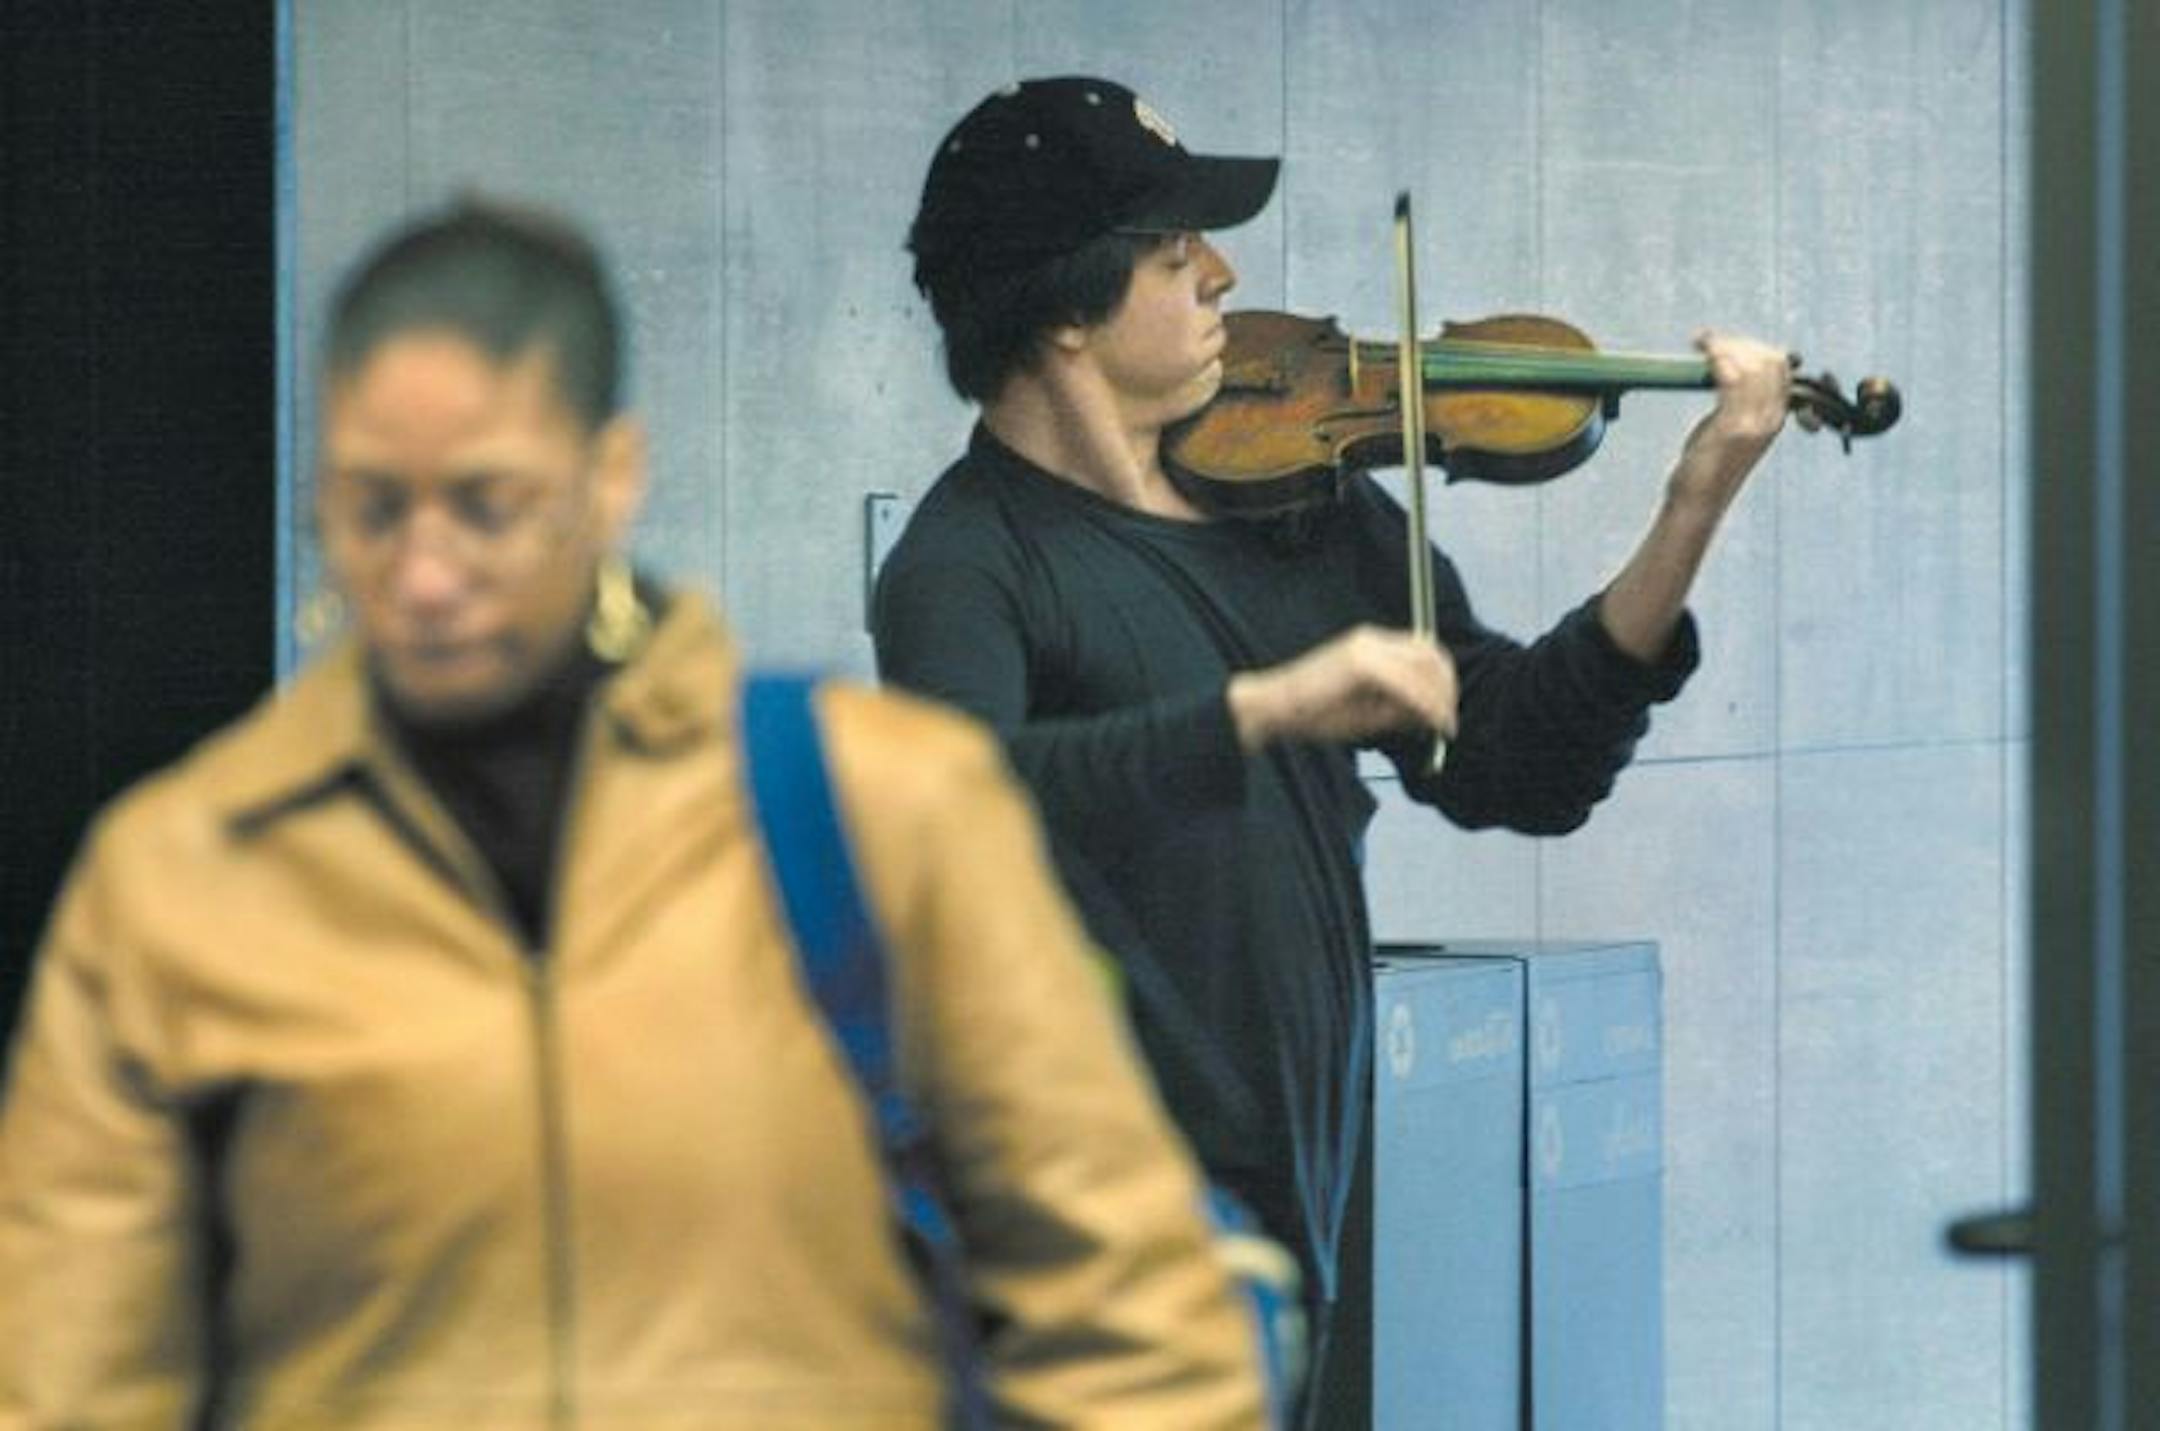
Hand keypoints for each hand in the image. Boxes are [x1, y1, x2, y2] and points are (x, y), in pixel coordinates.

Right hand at [1226, 625, 1457, 752]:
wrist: (1273, 708)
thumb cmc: (1313, 714)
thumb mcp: (1367, 712)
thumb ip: (1399, 707)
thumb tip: (1434, 713)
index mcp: (1372, 644)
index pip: (1424, 652)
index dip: (1443, 680)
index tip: (1447, 712)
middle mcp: (1372, 638)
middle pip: (1430, 656)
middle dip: (1446, 690)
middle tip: (1448, 723)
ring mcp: (1366, 647)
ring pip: (1422, 668)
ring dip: (1437, 699)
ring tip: (1441, 726)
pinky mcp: (1360, 662)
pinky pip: (1405, 683)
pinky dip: (1423, 704)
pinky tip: (1429, 722)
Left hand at [1668, 329, 1790, 512]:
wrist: (1696, 501)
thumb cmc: (1705, 467)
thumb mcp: (1727, 428)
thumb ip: (1734, 403)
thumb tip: (1725, 372)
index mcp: (1775, 417)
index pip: (1780, 367)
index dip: (1755, 347)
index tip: (1725, 341)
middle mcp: (1771, 418)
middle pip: (1770, 361)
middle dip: (1740, 343)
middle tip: (1710, 342)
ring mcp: (1754, 423)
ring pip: (1751, 365)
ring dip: (1725, 345)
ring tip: (1701, 341)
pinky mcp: (1732, 427)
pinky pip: (1730, 376)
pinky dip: (1715, 353)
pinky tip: (1701, 346)